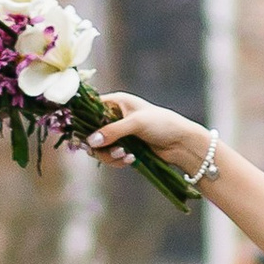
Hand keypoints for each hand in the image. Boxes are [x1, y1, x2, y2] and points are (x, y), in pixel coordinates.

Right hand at [86, 96, 212, 178]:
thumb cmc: (162, 124)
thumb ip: (112, 131)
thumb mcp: (136, 123)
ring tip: (126, 156)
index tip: (82, 137)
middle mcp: (114, 116)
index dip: (83, 122)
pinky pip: (110, 156)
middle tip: (113, 150)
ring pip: (100, 148)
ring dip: (110, 155)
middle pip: (91, 132)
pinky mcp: (124, 147)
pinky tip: (131, 159)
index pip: (90, 109)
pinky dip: (117, 160)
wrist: (181, 143)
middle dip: (99, 145)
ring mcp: (119, 133)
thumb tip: (91, 142)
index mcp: (116, 102)